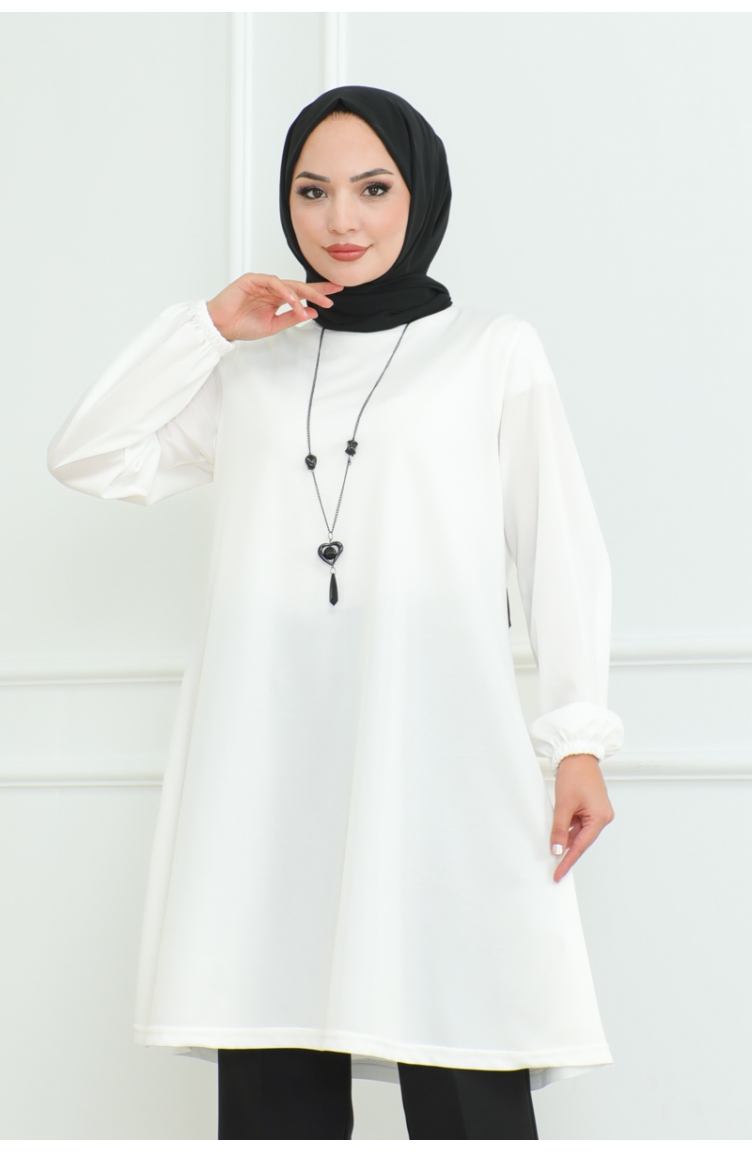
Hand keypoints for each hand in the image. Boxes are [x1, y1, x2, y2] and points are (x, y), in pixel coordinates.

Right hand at [206, 273, 342, 341]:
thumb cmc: (242, 326)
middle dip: (317, 290)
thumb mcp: (273, 326)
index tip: (334, 295)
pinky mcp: (252, 279)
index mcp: (277, 299)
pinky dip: (285, 291)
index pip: (301, 294)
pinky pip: (272, 282)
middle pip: (298, 286)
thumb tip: (312, 312)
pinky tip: (294, 299)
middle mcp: (271, 289)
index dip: (317, 293)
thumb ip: (292, 318)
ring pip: (288, 284)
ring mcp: (262, 283)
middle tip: (333, 294)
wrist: (221, 326)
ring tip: (316, 303)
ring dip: (303, 294)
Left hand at [550, 754, 613, 882]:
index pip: (581, 846)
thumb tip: (557, 849)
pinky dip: (567, 828)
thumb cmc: (575, 774)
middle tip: (553, 867)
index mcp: (600, 817)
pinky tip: (557, 834)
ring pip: (578, 832)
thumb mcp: (564, 804)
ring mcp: (597, 811)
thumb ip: (560, 829)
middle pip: (581, 840)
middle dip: (567, 851)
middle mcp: (602, 816)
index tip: (558, 874)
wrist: (577, 754)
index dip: (568, 861)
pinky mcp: (590, 806)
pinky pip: (578, 823)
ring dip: (565, 839)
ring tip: (551, 850)